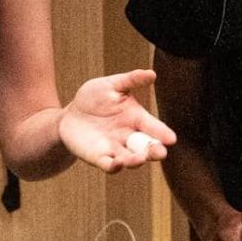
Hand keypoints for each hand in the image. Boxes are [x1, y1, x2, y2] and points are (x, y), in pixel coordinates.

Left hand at [57, 70, 176, 171]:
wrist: (70, 115)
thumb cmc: (94, 98)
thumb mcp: (112, 85)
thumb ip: (131, 80)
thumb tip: (152, 74)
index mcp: (136, 118)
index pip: (154, 127)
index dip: (162, 133)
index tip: (171, 139)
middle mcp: (129, 137)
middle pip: (147, 147)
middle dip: (154, 151)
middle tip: (160, 153)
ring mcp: (115, 149)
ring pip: (130, 159)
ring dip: (135, 161)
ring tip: (139, 159)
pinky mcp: (98, 158)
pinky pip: (109, 165)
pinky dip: (114, 166)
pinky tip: (117, 163)